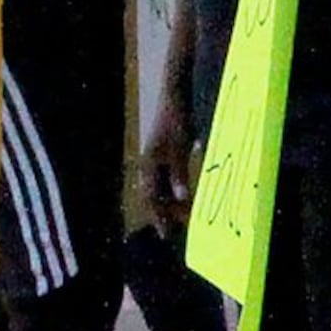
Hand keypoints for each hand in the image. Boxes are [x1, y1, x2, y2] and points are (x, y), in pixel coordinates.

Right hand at [144, 94, 200, 228]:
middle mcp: (148, 164)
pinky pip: (165, 177)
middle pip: (154, 195)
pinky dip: (173, 188)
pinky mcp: (161, 152)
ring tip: (182, 214)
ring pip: (159, 187)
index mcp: (149, 165)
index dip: (159, 217)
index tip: (166, 234)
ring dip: (170, 201)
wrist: (173, 97)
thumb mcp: (180, 148)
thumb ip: (179, 173)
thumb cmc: (176, 120)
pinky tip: (182, 193)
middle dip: (165, 212)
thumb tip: (180, 198)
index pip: (152, 198)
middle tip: (177, 228)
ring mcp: (153, 158)